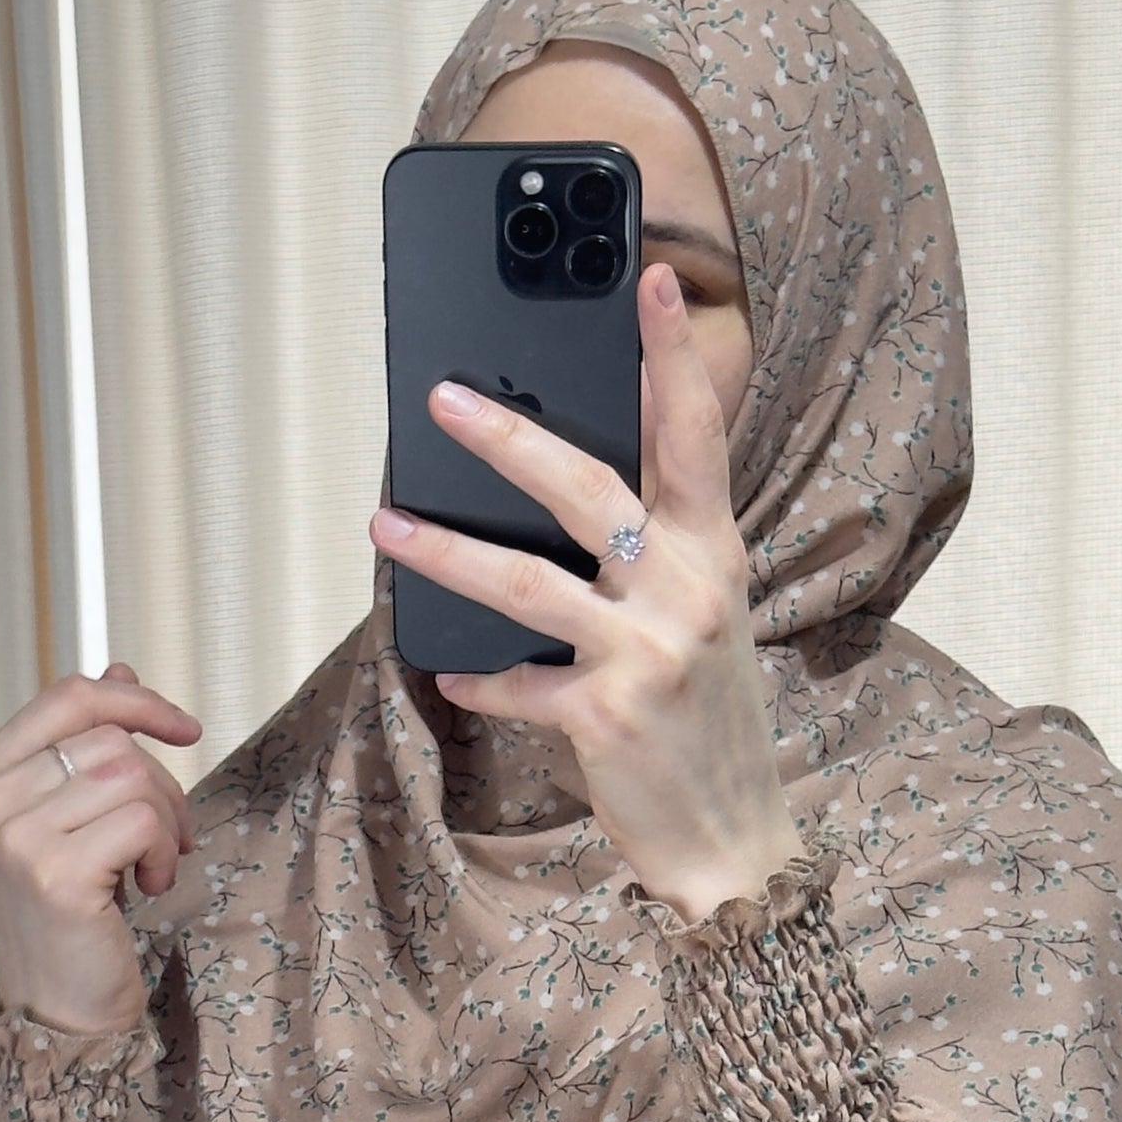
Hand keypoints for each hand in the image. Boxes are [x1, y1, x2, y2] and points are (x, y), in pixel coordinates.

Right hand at [0, 660, 200, 1034]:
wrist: (58, 1011)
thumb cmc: (68, 915)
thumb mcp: (69, 818)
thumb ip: (86, 743)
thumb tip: (120, 669)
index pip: (68, 698)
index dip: (136, 701)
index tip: (183, 729)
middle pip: (109, 738)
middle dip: (160, 784)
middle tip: (166, 838)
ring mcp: (13, 837)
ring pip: (131, 775)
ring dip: (165, 822)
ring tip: (151, 866)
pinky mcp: (53, 873)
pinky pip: (142, 821)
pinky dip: (163, 853)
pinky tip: (146, 888)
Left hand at [371, 264, 795, 920]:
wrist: (735, 840)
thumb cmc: (708, 722)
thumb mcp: (702, 620)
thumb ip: (655, 554)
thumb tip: (569, 492)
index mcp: (715, 554)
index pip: (695, 435)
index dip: (671, 357)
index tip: (645, 281)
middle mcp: (689, 590)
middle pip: (588, 489)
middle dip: (509, 438)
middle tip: (440, 400)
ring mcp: (650, 651)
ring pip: (529, 581)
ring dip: (447, 550)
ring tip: (386, 526)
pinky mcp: (608, 712)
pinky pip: (520, 682)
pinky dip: (482, 678)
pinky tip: (452, 673)